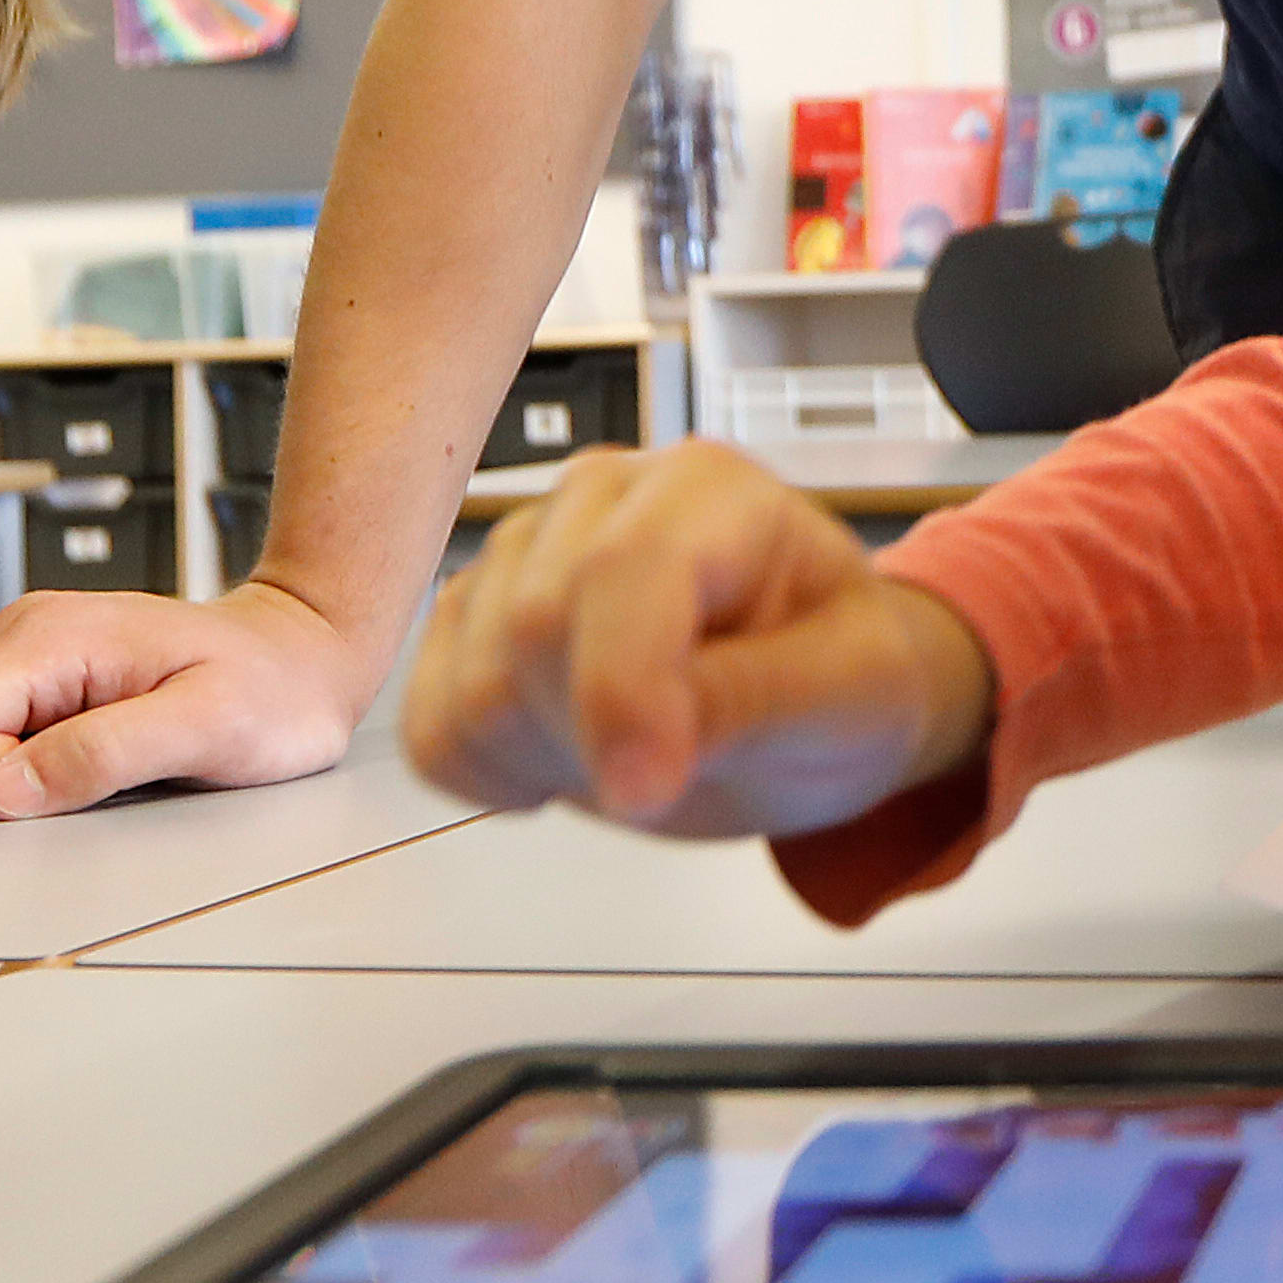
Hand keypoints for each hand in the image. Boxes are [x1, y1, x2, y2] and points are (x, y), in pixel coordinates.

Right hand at [0, 579, 378, 816]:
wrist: (305, 656)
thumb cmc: (273, 688)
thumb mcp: (206, 727)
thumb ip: (103, 755)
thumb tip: (5, 791)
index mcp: (47, 639)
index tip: (57, 793)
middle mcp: (23, 639)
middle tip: (71, 786)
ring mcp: (27, 659)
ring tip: (87, 770)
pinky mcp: (41, 684)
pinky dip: (15, 768)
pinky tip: (81, 763)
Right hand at [393, 443, 994, 838]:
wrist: (809, 697)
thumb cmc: (843, 676)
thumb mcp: (853, 694)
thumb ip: (757, 700)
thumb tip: (644, 749)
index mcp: (708, 490)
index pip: (622, 569)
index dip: (620, 688)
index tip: (645, 792)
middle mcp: (598, 496)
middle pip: (531, 630)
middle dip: (601, 735)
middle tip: (681, 766)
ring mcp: (521, 553)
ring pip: (473, 687)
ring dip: (553, 760)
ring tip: (640, 751)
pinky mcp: (468, 619)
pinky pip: (429, 727)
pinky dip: (490, 774)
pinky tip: (569, 761)